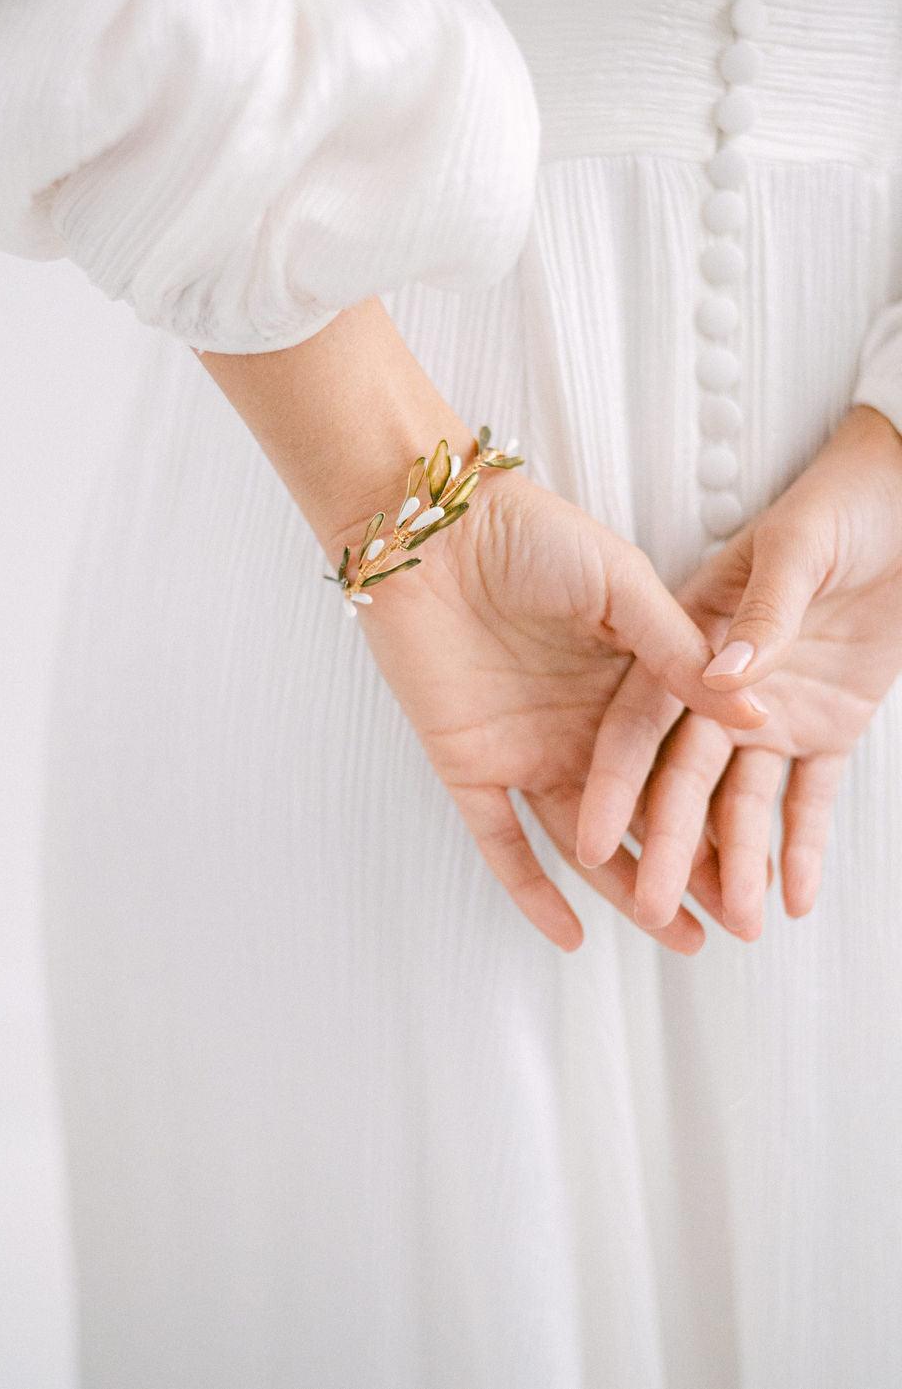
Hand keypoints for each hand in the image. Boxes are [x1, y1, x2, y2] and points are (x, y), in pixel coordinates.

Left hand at [331, 463, 764, 954]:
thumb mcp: (621, 586)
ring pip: (583, 837)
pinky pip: (501, 839)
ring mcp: (526, 748)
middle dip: (685, 867)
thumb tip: (758, 713)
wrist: (430, 530)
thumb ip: (678, 653)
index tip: (759, 859)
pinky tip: (570, 933)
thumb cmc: (526, 535)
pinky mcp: (469, 764)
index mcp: (624, 680)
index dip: (716, 810)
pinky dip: (531, 887)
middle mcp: (580, 724)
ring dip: (625, 889)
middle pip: (640, 811)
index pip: (678, 762)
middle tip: (733, 919)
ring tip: (679, 937)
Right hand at [576, 405, 901, 937]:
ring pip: (742, 801)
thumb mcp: (798, 551)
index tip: (588, 837)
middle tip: (654, 910)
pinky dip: (802, 845)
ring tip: (735, 924)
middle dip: (666, 846)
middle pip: (682, 777)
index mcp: (689, 637)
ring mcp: (771, 712)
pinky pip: (811, 797)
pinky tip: (791, 895)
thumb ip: (761, 617)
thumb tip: (724, 682)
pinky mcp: (826, 727)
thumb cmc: (841, 506)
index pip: (639, 720)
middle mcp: (720, 686)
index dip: (614, 780)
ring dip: (736, 861)